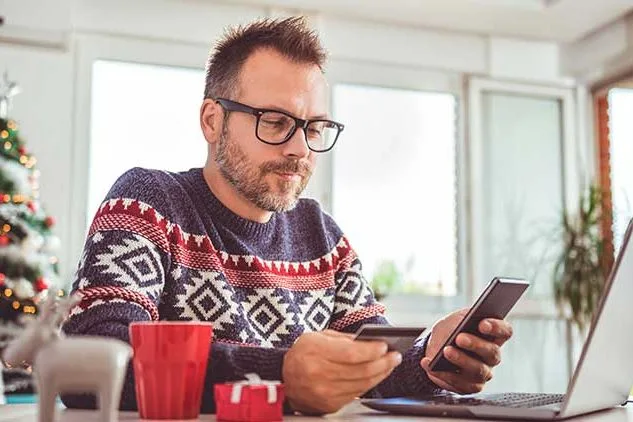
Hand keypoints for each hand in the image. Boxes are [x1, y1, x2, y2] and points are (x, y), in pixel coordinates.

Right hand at [282, 329, 401, 414]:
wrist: (285, 379)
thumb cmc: (304, 353)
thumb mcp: (318, 337)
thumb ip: (344, 339)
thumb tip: (371, 341)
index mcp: (315, 352)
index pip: (351, 353)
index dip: (371, 350)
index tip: (385, 345)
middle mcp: (319, 374)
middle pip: (361, 370)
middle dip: (383, 362)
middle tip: (395, 355)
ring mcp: (324, 393)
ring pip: (362, 384)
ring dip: (381, 374)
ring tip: (390, 364)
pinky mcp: (330, 405)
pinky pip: (357, 394)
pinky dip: (370, 384)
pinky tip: (377, 375)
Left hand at [420, 308, 512, 393]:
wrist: (436, 347)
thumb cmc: (450, 330)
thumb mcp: (455, 319)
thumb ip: (461, 321)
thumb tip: (460, 327)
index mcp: (493, 335)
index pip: (505, 331)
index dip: (496, 327)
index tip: (482, 324)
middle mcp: (492, 356)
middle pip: (492, 352)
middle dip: (475, 345)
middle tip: (459, 338)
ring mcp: (483, 373)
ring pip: (477, 370)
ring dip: (460, 360)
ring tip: (445, 351)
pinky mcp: (469, 386)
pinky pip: (459, 383)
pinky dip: (442, 374)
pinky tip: (429, 364)